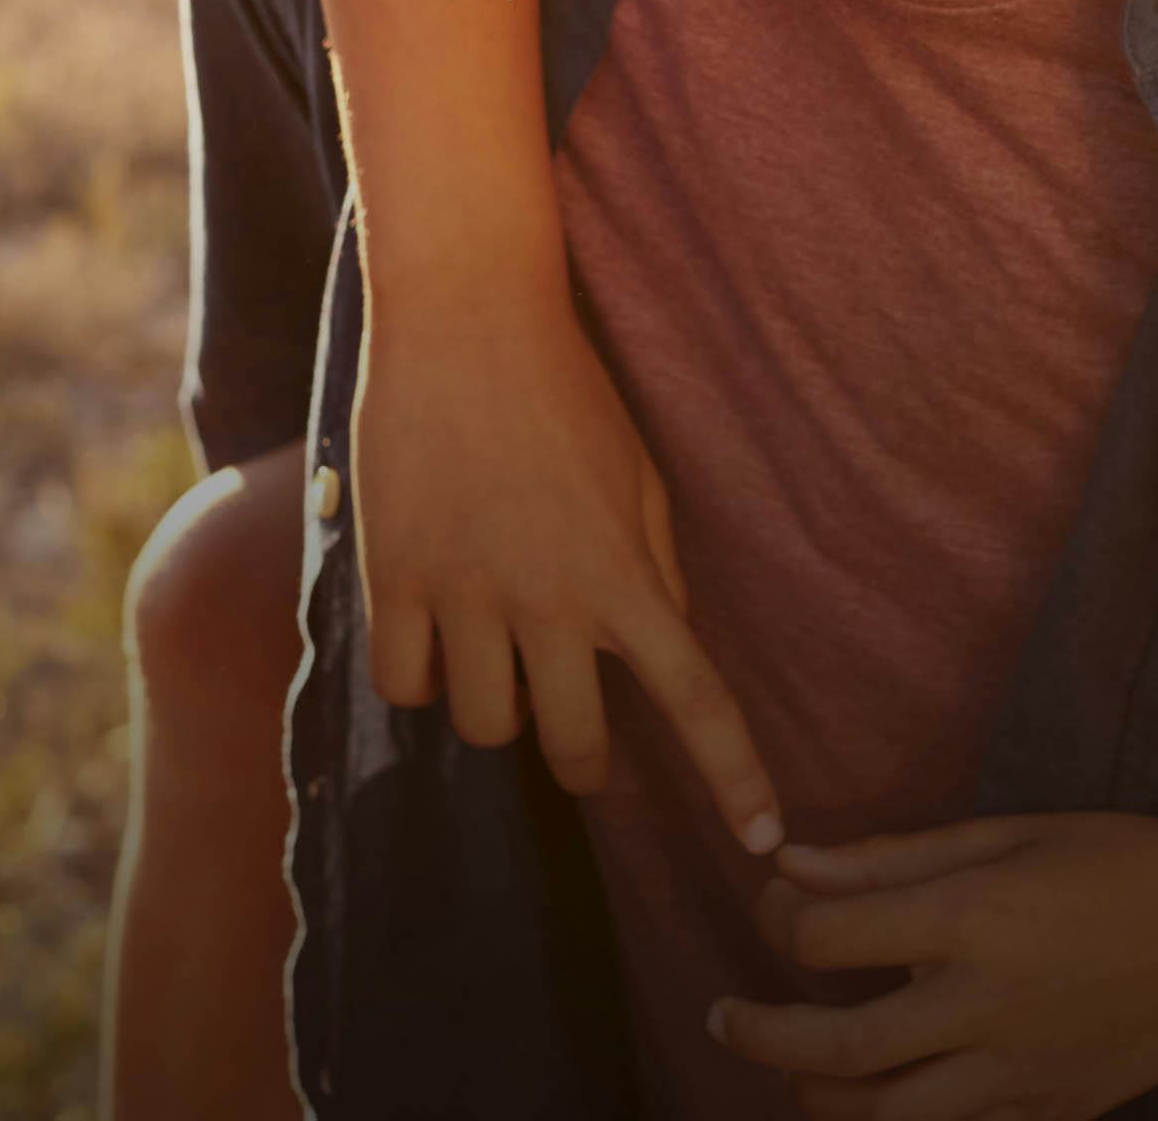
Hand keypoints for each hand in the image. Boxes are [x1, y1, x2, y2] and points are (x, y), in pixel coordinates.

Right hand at [350, 275, 783, 852]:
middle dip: (583, 761)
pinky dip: (419, 676)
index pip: (698, 701)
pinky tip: (430, 634)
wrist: (466, 316)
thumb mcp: (641, 475)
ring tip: (494, 653)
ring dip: (496, 706)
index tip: (763, 841)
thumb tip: (665, 639)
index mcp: (626, 575)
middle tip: (579, 741)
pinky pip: (404, 685)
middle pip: (574, 748)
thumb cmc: (566, 389)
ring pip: (484, 725)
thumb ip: (656, 567)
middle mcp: (550, 600)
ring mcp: (467, 593)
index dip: (735, 780)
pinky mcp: (394, 576)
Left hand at [712, 815, 1157, 1119]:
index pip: (826, 937)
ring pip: (886, 1116)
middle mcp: (983, 1006)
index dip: (777, 918)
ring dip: (818, 1098)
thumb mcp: (1007, 834)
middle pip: (838, 1049)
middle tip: (723, 1019)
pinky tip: (887, 1095)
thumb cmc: (1122, 862)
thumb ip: (892, 857)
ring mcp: (1017, 1073)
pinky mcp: (1049, 1112)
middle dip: (762, 1036)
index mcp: (971, 920)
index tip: (774, 902)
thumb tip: (792, 860)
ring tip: (794, 1073)